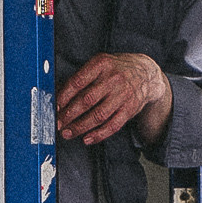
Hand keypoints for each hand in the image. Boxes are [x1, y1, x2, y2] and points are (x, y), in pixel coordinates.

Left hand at [54, 50, 172, 148]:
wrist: (146, 73)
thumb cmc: (116, 69)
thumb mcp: (100, 64)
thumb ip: (82, 77)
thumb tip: (58, 94)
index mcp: (101, 64)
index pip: (78, 81)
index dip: (64, 96)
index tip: (55, 106)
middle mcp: (113, 79)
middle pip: (87, 100)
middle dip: (69, 115)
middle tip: (58, 123)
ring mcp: (123, 95)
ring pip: (98, 115)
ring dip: (80, 127)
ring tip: (68, 133)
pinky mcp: (129, 109)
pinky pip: (112, 125)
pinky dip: (98, 134)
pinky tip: (87, 139)